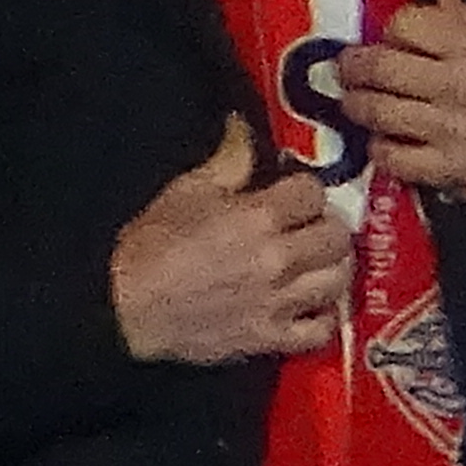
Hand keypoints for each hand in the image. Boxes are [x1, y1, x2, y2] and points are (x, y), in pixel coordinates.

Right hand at [112, 117, 354, 364]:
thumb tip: (245, 127)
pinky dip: (323, 316)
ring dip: (333, 267)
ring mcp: (278, 302)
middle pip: (337, 236)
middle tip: (311, 227)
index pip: (313, 192)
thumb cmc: (152, 245)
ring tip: (318, 262)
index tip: (295, 194)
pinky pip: (322, 330)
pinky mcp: (270, 338)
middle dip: (327, 225)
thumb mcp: (187, 190)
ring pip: (338, 280)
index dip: (305, 189)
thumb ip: (230, 160)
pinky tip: (311, 305)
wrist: (127, 305)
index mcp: (257, 217)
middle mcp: (277, 259)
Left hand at [334, 0, 465, 204]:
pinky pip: (395, 158)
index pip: (405, 23)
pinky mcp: (450, 170)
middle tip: (347, 68)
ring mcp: (450, 130)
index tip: (393, 39)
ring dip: (357, 106)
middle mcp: (456, 84)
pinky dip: (381, 149)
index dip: (392, 30)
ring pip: (378, 112)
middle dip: (354, 66)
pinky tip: (384, 143)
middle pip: (380, 66)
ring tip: (355, 103)